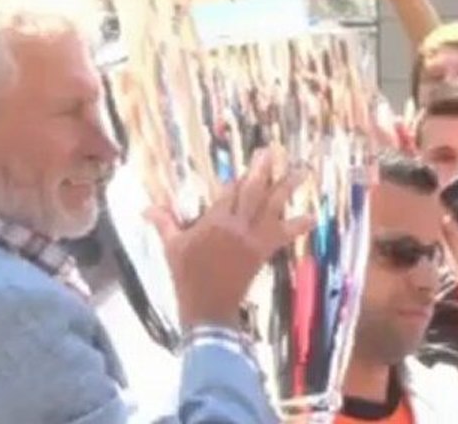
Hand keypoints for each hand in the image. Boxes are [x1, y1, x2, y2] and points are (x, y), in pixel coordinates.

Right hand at [148, 146, 313, 330]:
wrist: (208, 307)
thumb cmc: (186, 276)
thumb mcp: (172, 247)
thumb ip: (163, 223)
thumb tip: (145, 208)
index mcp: (215, 222)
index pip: (229, 192)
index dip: (237, 178)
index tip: (243, 166)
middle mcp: (237, 226)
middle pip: (253, 192)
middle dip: (263, 170)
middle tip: (272, 151)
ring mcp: (253, 239)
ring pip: (272, 208)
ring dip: (287, 188)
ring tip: (302, 171)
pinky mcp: (263, 252)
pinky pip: (284, 235)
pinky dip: (298, 226)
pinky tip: (313, 217)